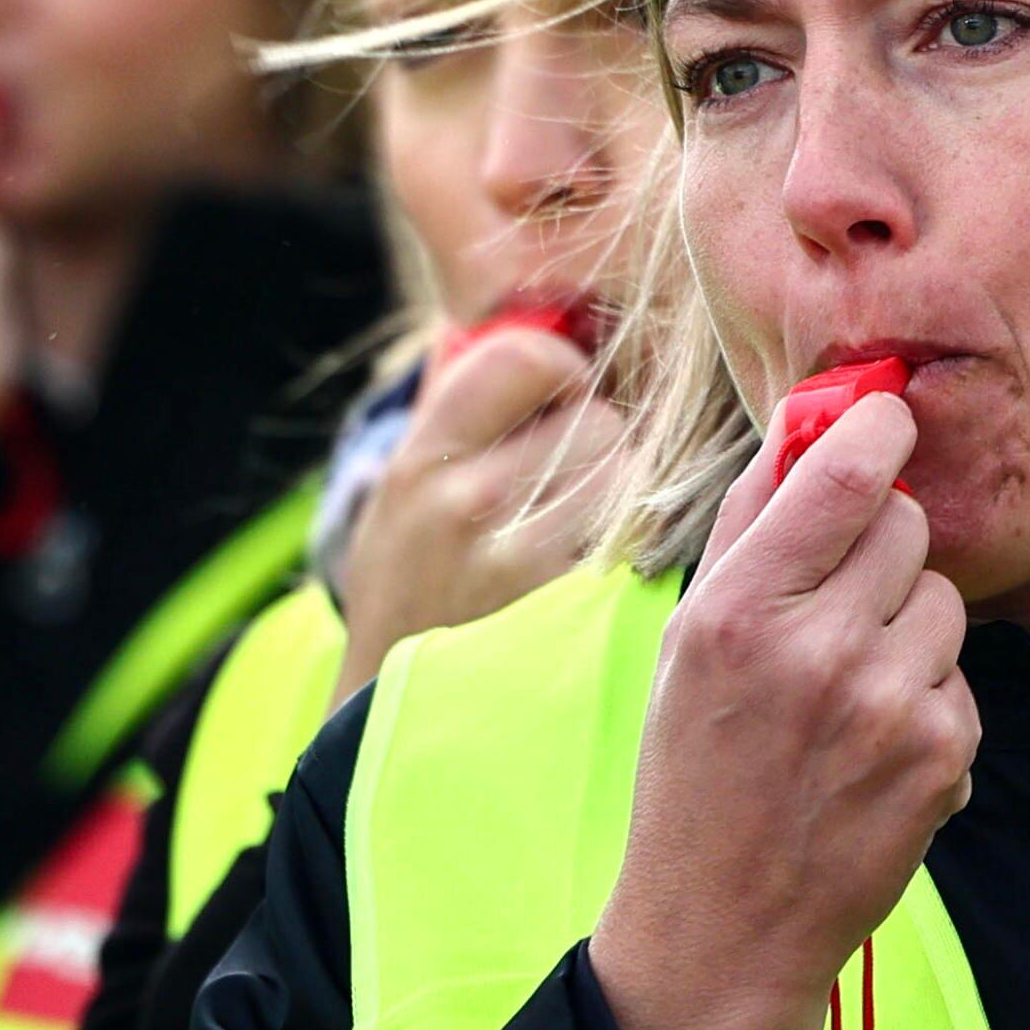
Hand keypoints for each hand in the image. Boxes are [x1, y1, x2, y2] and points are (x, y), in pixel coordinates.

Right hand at [334, 316, 627, 700]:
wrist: (387, 713)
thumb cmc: (413, 584)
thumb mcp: (406, 489)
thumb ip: (460, 406)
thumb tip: (536, 315)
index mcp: (422, 456)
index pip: (530, 356)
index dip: (560, 370)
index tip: (559, 400)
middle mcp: (465, 502)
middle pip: (601, 420)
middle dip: (602, 444)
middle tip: (576, 481)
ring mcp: (519, 564)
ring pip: (632, 480)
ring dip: (626, 497)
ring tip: (588, 528)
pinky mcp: (570, 617)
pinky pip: (642, 546)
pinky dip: (636, 549)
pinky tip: (603, 571)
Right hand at [582, 385, 976, 1029]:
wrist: (722, 924)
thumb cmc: (694, 769)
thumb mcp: (685, 640)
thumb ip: (748, 529)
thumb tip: (804, 425)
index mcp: (738, 610)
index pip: (841, 478)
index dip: (878, 429)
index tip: (891, 413)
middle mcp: (816, 650)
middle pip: (909, 528)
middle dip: (886, 545)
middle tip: (845, 595)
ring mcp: (888, 705)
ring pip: (946, 602)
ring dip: (911, 627)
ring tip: (851, 689)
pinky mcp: (941, 757)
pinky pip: (961, 679)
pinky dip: (929, 702)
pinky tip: (874, 750)